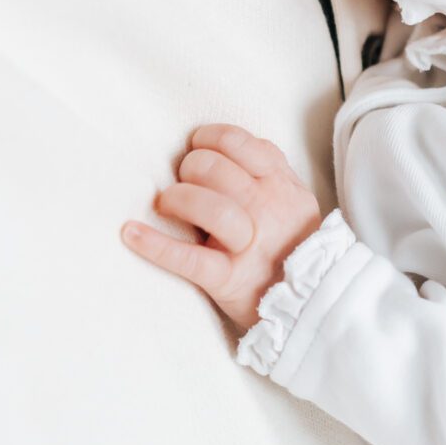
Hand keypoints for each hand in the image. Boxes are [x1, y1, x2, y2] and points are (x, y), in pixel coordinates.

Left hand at [122, 125, 320, 330]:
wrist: (314, 304)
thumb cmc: (294, 247)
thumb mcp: (297, 202)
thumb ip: (270, 173)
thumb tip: (224, 147)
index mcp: (282, 186)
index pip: (239, 144)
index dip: (209, 140)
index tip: (197, 149)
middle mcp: (267, 209)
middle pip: (216, 169)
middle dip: (189, 169)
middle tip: (183, 185)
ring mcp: (248, 245)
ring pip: (207, 206)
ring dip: (177, 198)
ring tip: (167, 206)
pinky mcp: (228, 280)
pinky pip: (188, 259)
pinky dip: (155, 246)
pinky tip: (132, 234)